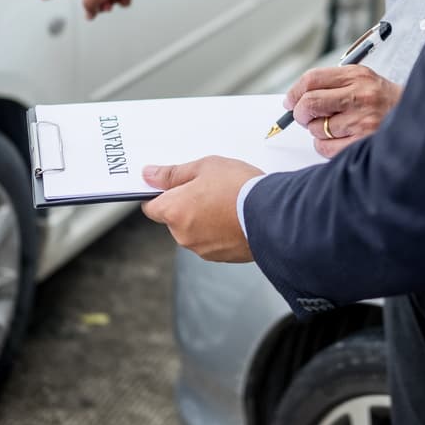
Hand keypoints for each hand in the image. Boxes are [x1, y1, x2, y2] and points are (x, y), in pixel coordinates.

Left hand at [141, 156, 263, 262]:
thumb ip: (173, 173)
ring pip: (195, 230)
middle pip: (175, 219)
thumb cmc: (239, 188)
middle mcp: (183, 235)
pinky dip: (219, 231)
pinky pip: (213, 241)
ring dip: (204, 218)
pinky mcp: (222, 257)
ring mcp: (202, 249)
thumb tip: (150, 175)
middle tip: (209, 188)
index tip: (171, 185)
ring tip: (226, 201)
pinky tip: (235, 215)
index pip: (151, 207)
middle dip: (187, 205)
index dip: (160, 194)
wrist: (273, 215)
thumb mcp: (204, 167)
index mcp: (174, 212)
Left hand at [285, 65, 402, 157]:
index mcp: (357, 76)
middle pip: (309, 103)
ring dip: (317, 131)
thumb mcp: (363, 81)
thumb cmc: (384, 102)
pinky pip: (324, 147)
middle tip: (304, 117)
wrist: (416, 119)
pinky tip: (340, 140)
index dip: (295, 92)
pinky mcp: (362, 143)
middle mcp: (360, 96)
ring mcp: (361, 121)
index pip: (312, 79)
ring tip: (336, 128)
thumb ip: (332, 85)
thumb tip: (296, 99)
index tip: (290, 101)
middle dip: (300, 113)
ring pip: (315, 128)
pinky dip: (325, 146)